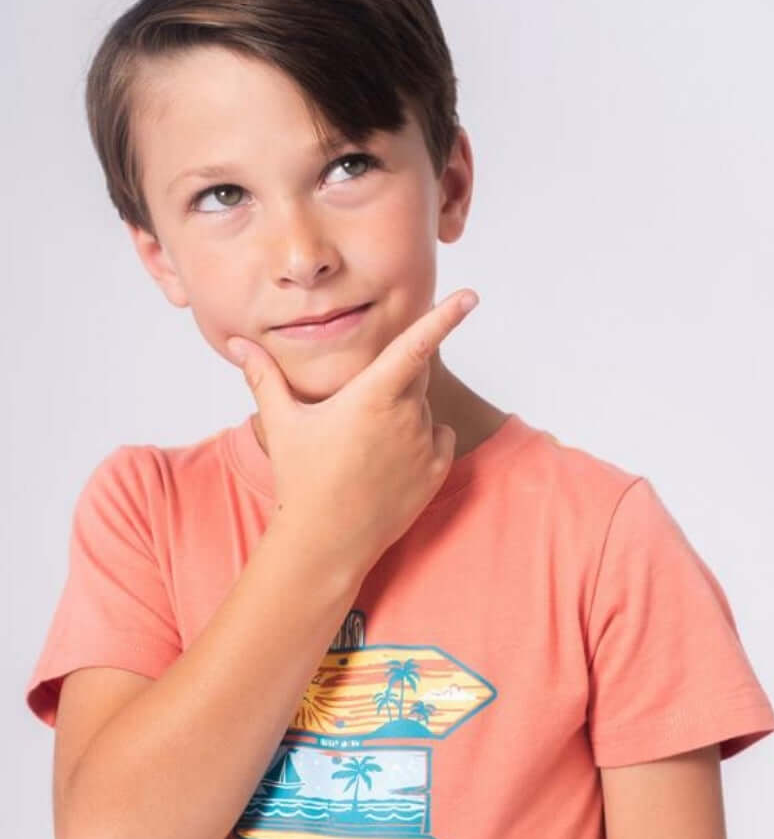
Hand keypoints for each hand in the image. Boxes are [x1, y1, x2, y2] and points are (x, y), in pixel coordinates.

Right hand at [225, 289, 479, 575]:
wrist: (326, 541)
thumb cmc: (301, 480)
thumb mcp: (282, 423)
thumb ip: (266, 377)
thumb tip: (238, 343)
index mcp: (371, 396)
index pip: (415, 345)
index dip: (445, 318)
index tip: (470, 296)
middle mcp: (405, 417)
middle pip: (413, 377)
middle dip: (392, 381)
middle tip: (359, 412)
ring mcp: (424, 446)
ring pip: (422, 410)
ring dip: (402, 415)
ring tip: (365, 447)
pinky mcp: (436, 472)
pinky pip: (439, 438)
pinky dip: (423, 439)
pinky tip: (392, 459)